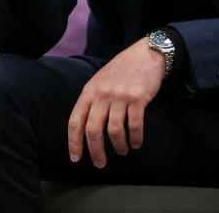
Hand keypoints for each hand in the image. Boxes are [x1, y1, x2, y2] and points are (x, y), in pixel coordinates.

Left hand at [68, 38, 165, 168]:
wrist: (145, 54)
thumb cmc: (121, 70)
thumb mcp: (99, 81)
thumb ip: (92, 100)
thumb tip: (85, 127)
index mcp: (89, 91)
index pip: (75, 121)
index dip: (74, 142)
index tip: (75, 158)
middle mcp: (102, 94)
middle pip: (93, 130)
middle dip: (95, 151)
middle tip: (100, 164)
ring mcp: (119, 96)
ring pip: (114, 130)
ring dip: (118, 146)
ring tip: (122, 151)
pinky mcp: (138, 98)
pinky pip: (134, 125)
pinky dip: (135, 138)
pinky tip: (136, 143)